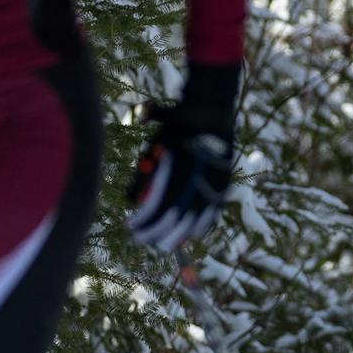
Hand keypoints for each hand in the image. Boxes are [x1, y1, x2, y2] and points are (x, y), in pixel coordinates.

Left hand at [126, 65, 238, 251]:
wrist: (210, 110)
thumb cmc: (176, 126)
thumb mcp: (154, 144)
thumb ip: (142, 174)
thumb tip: (129, 201)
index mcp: (179, 170)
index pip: (159, 207)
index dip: (145, 221)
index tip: (131, 227)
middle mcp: (197, 179)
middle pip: (176, 218)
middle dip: (157, 232)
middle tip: (142, 239)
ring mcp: (213, 183)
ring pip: (195, 219)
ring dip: (178, 234)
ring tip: (164, 243)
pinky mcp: (224, 184)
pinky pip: (213, 212)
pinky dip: (201, 226)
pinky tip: (190, 234)